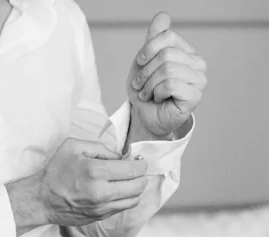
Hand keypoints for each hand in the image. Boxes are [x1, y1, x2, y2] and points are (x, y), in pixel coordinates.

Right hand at [7, 137, 147, 232]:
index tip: (138, 161)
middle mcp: (101, 192)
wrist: (42, 199)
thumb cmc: (56, 171)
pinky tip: (117, 191)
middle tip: (136, 170)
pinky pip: (123, 208)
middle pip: (138, 186)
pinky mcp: (100, 217)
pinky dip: (125, 198)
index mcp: (95, 171)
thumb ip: (100, 147)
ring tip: (127, 181)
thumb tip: (119, 156)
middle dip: (141, 176)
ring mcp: (101, 207)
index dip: (140, 164)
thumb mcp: (73, 147)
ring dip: (135, 189)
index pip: (133, 169)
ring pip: (134, 200)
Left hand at [127, 12, 207, 136]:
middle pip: (166, 54)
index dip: (148, 50)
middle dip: (145, 71)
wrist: (143, 117)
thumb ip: (153, 39)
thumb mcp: (144, 62)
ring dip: (149, 84)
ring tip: (147, 93)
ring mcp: (199, 80)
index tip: (140, 63)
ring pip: (167, 70)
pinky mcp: (195, 96)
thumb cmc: (145, 90)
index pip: (168, 36)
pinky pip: (171, 85)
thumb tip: (163, 15)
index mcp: (186, 52)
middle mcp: (197, 64)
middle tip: (140, 85)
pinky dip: (156, 93)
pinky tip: (157, 99)